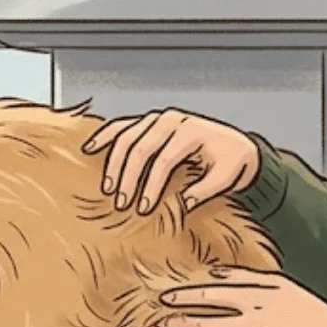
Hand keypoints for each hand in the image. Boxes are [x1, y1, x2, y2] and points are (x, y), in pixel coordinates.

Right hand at [82, 108, 259, 213]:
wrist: (236, 146)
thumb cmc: (231, 161)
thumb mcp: (227, 177)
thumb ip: (206, 190)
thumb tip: (184, 204)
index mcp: (190, 131)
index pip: (164, 160)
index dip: (151, 185)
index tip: (142, 208)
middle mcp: (171, 120)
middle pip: (141, 147)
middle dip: (128, 177)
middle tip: (121, 203)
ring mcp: (158, 119)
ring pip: (127, 136)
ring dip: (114, 162)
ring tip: (108, 187)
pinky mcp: (149, 122)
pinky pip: (123, 126)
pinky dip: (105, 136)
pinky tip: (90, 148)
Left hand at [153, 267, 326, 326]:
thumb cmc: (307, 307)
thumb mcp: (279, 283)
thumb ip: (244, 277)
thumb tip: (213, 274)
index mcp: (258, 299)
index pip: (209, 296)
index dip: (182, 297)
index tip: (165, 299)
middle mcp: (254, 326)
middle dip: (176, 323)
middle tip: (161, 320)